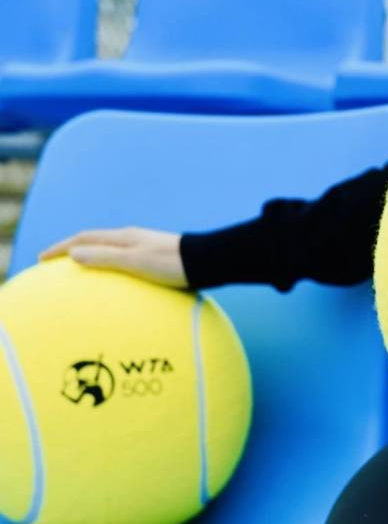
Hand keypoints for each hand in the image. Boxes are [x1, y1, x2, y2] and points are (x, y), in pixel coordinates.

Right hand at [39, 227, 188, 289]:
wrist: (209, 262)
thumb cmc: (173, 264)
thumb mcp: (136, 262)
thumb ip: (106, 258)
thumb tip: (73, 254)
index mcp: (124, 237)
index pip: (84, 238)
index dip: (61, 247)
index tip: (42, 259)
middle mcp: (133, 239)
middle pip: (95, 241)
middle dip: (73, 250)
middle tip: (55, 264)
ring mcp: (145, 248)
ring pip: (110, 250)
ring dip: (92, 257)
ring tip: (81, 273)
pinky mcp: (157, 259)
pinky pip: (125, 261)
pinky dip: (111, 267)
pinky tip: (119, 285)